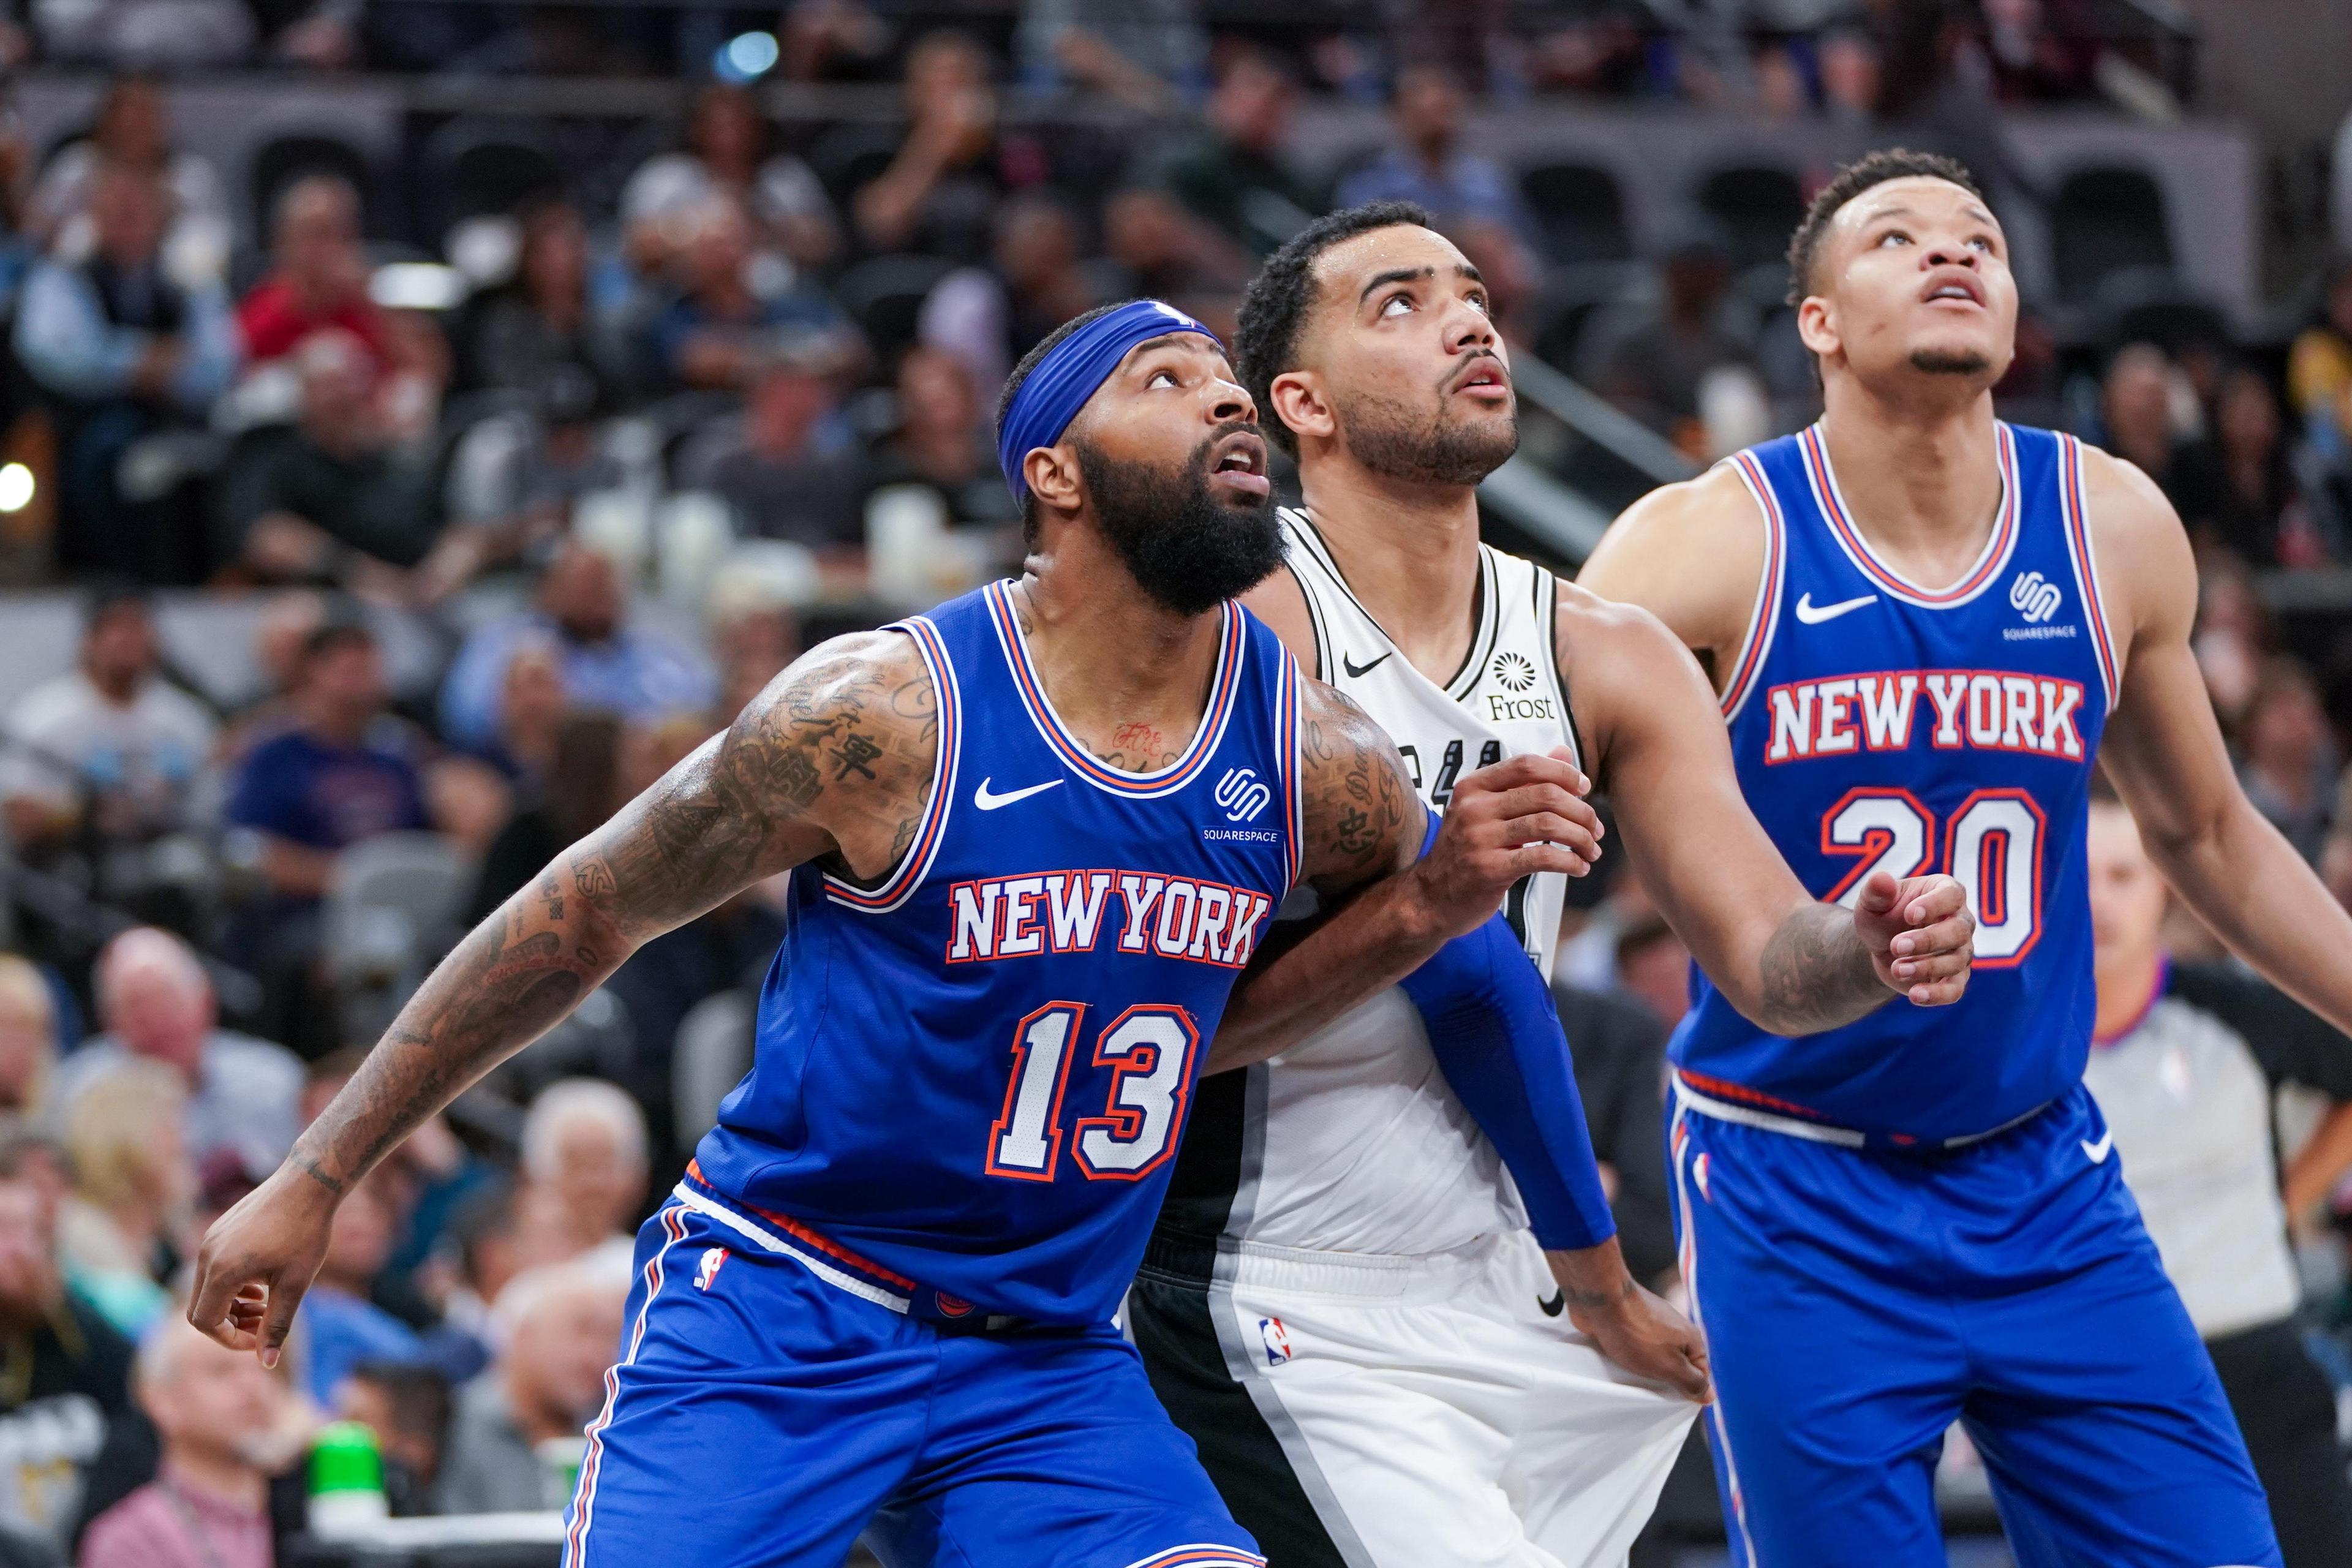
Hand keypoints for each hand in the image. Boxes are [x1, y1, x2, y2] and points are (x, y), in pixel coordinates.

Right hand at [187, 1164, 338, 1368]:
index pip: (206, 1323)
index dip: (231, 1340)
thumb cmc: (306, 1233)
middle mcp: (207, 1255)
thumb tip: (268, 1363)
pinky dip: (231, 1286)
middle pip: (201, 1309)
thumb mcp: (295, 1285)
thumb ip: (277, 1325)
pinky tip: (261, 1286)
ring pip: (206, 1289)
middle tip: (262, 1327)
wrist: (309, 1184)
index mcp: (221, 1271)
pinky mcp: (218, 1230)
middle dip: (229, 1325)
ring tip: (265, 1307)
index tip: (260, 1341)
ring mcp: (209, 1240)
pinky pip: (212, 1269)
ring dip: (230, 1306)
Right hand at [1408, 748, 1603, 940]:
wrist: (1430, 898)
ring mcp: (1479, 839)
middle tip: (1596, 828)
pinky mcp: (1489, 869)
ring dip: (1580, 838)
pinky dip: (1570, 862)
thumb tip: (1564, 750)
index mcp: (1473, 787)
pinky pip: (1542, 858)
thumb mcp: (1488, 810)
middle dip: (1581, 811)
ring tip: (1592, 849)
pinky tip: (1579, 867)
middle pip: (1544, 794)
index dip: (1563, 772)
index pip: (1527, 764)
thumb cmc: (1467, 851)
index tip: (1584, 788)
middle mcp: (1473, 808)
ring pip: (1548, 825)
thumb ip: (1525, 781)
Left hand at [1569, 1280, 1711, 1403]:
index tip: (1673, 1402)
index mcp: (1691, 1338)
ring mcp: (1651, 1324)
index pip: (1699, 1373)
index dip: (1689, 1390)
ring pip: (1653, 1357)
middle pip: (1676, 1365)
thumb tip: (1710, 1396)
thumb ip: (1692, 1382)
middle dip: (1665, 1380)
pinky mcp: (1630, 1322)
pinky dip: (1628, 1357)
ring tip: (1632, 1379)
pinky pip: (1634, 1348)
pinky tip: (1619, 1365)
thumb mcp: (1670, 1366)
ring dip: (1644, 1369)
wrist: (1601, 1300)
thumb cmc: (1638, 1334)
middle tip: (1651, 1394)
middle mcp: (1674, 1329)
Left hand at [1852, 871, 1973, 1004]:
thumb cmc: (1882, 916)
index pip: (1952, 895)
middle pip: (1958, 931)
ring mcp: (1960, 951)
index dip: (1935, 904)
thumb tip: (1881, 878)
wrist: (1879, 947)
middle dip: (1928, 940)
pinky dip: (1937, 995)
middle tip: (1896, 946)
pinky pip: (1955, 989)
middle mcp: (1960, 922)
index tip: (1910, 915)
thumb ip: (1876, 891)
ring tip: (1897, 969)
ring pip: (1956, 961)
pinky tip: (1915, 995)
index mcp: (1944, 893)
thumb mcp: (1872, 902)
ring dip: (1926, 967)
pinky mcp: (1954, 978)